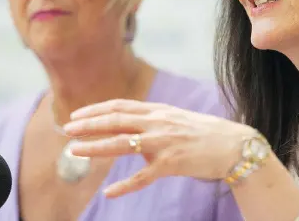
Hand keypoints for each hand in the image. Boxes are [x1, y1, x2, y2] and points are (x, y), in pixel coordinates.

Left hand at [63, 99, 255, 197]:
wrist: (231, 144)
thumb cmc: (203, 131)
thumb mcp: (176, 117)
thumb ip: (154, 118)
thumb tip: (132, 122)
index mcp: (159, 111)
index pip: (121, 106)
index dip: (97, 109)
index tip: (78, 114)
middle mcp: (158, 123)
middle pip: (116, 120)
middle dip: (89, 124)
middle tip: (67, 129)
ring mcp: (163, 142)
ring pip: (123, 144)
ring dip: (96, 147)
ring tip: (74, 150)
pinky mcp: (172, 163)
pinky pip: (144, 176)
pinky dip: (125, 185)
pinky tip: (109, 192)